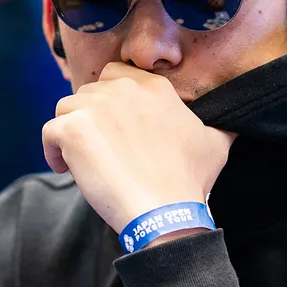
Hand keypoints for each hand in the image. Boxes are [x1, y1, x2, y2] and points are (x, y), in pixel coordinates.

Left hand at [42, 61, 234, 232]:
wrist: (164, 210)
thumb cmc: (188, 180)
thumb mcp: (217, 143)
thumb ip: (220, 124)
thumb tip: (236, 122)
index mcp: (151, 85)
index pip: (116, 76)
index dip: (110, 101)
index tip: (113, 127)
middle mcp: (121, 88)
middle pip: (89, 92)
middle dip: (90, 116)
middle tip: (99, 146)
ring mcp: (93, 107)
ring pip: (66, 108)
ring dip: (70, 132)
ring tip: (81, 159)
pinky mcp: (72, 129)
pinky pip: (49, 132)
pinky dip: (52, 150)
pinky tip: (66, 169)